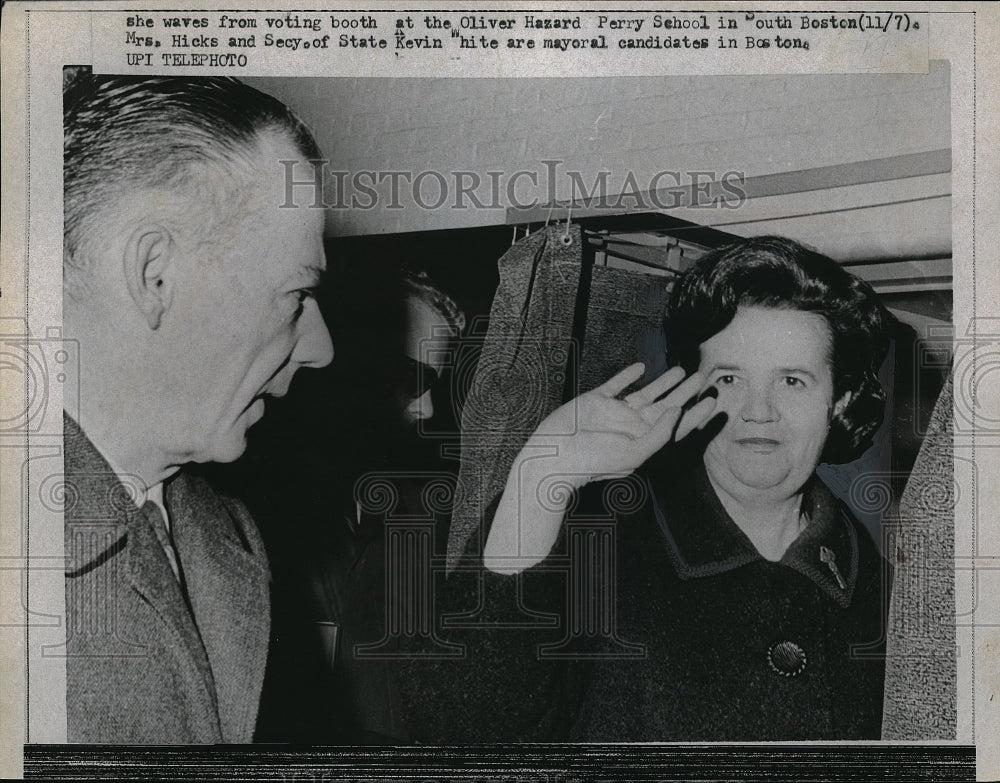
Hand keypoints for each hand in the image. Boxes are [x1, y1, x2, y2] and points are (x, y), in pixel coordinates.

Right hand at [524, 362, 716, 487]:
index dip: (695, 413)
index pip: (676, 427)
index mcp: (644, 442)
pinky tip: (641, 367)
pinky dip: (628, 375)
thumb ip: (659, 434)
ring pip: (646, 393)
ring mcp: (614, 413)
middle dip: (685, 392)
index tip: (712, 400)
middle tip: (703, 376)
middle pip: (665, 406)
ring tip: (681, 368)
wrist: (554, 455)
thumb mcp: (633, 453)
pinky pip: (616, 385)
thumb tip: (677, 411)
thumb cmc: (593, 461)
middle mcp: (632, 427)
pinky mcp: (596, 400)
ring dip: (663, 382)